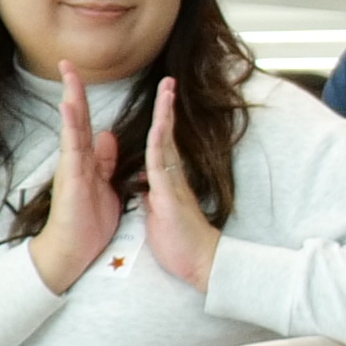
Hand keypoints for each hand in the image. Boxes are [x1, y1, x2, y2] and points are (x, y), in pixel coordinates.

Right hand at [31, 72, 121, 288]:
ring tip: (69, 76)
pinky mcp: (72, 180)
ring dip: (71, 102)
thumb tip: (107, 135)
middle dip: (73, 90)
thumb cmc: (87, 221)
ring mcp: (71, 168)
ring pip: (72, 129)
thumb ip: (104, 161)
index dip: (86, 100)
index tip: (81, 75)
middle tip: (67, 62)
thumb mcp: (102, 184)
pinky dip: (72, 129)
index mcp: (87, 161)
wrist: (72, 251)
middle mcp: (76, 160)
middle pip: (76, 119)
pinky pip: (72, 150)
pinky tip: (70, 110)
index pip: (87, 124)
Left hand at [140, 85, 218, 292]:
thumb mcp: (159, 216)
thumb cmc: (180, 244)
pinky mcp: (170, 195)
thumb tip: (145, 187)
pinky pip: (161, 165)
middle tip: (169, 82)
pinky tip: (158, 127)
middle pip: (166, 135)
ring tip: (167, 91)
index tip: (162, 100)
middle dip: (166, 107)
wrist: (200, 263)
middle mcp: (172, 177)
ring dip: (165, 115)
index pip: (161, 145)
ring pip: (165, 142)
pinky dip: (158, 143)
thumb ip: (153, 198)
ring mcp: (172, 183)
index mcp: (166, 181)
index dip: (160, 121)